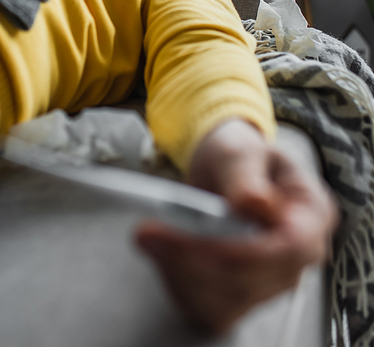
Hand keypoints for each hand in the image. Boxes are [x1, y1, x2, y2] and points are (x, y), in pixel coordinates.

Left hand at [136, 120, 337, 333]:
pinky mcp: (242, 296)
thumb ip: (245, 176)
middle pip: (251, 281)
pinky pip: (209, 310)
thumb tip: (254, 204)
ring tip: (151, 237)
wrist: (224, 169)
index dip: (246, 253)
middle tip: (149, 233)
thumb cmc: (238, 156)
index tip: (201, 244)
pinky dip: (178, 285)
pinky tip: (163, 255)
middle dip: (195, 260)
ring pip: (227, 303)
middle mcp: (298, 256)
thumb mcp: (240, 151)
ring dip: (180, 274)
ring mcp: (271, 281)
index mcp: (311, 214)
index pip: (292, 248)